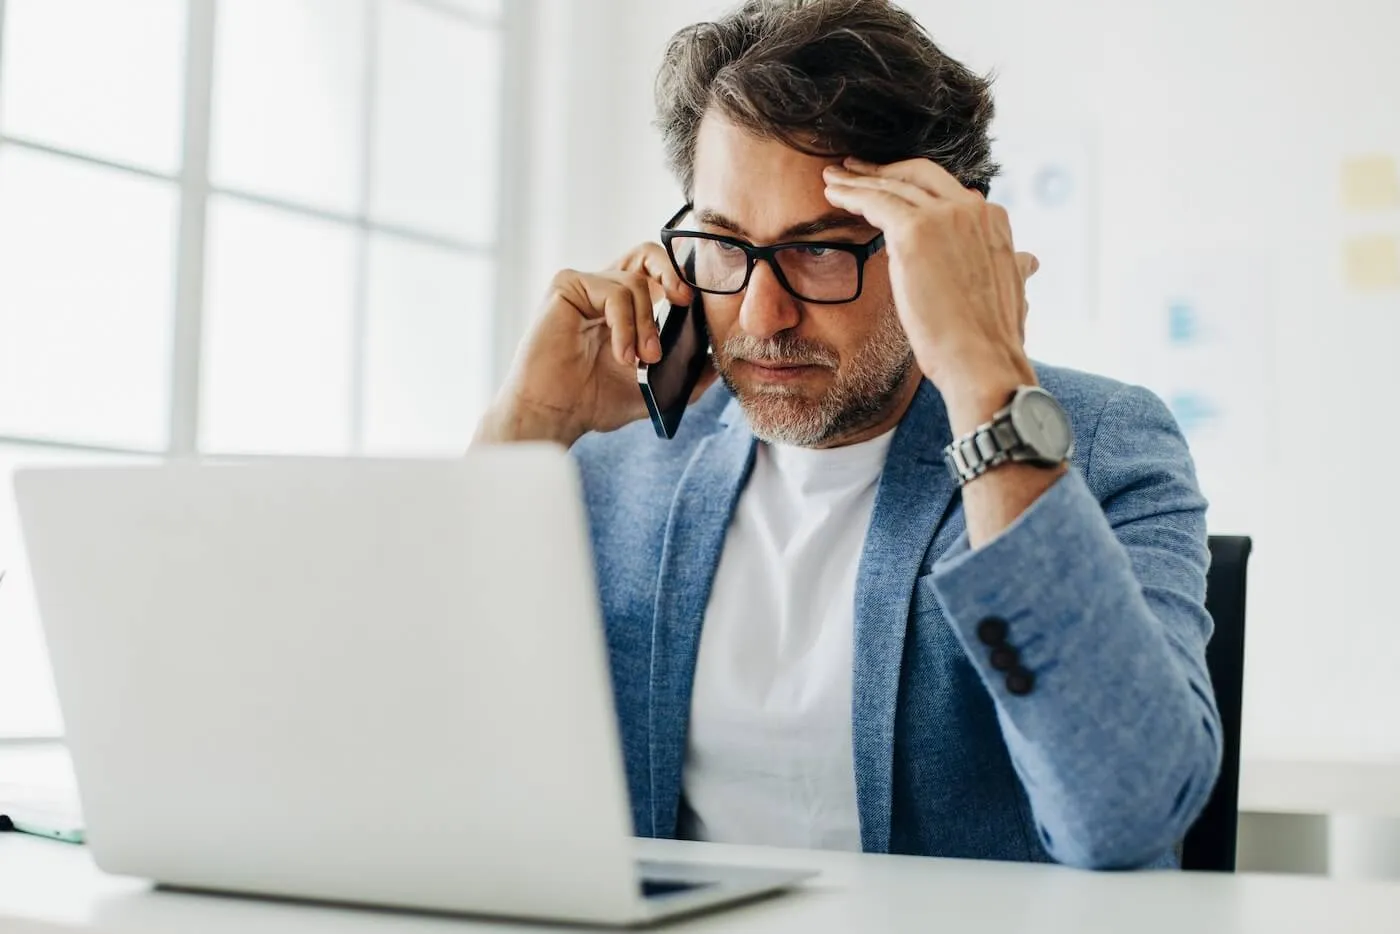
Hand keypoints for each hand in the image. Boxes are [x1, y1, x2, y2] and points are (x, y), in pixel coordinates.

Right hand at [475, 243, 713, 445]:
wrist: (554, 415)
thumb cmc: (592, 402)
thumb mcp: (652, 389)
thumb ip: (685, 374)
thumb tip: (718, 361)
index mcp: (623, 307)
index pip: (657, 273)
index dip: (681, 281)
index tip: (695, 306)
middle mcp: (603, 290)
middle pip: (647, 253)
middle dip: (673, 273)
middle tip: (684, 302)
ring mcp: (584, 285)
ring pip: (634, 282)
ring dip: (646, 324)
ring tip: (643, 360)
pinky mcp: (567, 286)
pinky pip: (613, 292)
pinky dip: (625, 325)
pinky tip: (621, 355)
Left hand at [822, 157, 1038, 421]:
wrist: (982, 361)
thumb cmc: (991, 340)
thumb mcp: (1013, 291)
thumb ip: (1012, 266)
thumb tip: (1026, 261)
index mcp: (994, 221)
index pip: (946, 191)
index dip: (914, 186)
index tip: (893, 186)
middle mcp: (973, 209)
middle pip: (919, 175)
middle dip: (884, 170)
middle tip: (854, 169)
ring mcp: (945, 216)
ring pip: (892, 185)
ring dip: (858, 179)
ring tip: (833, 178)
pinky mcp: (914, 231)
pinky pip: (875, 201)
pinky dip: (852, 194)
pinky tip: (832, 194)